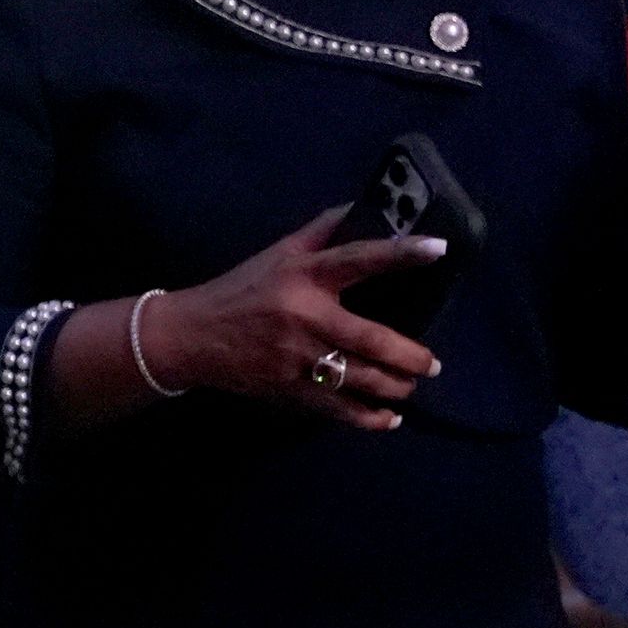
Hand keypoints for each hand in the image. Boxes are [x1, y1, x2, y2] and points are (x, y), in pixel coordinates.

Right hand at [135, 204, 444, 428]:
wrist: (190, 337)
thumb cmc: (240, 289)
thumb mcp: (277, 253)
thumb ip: (321, 232)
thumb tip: (363, 209)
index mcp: (303, 275)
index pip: (358, 259)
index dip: (400, 253)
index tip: (437, 248)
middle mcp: (303, 316)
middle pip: (371, 339)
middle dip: (410, 356)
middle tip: (431, 364)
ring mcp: (296, 357)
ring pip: (360, 378)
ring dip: (395, 387)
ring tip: (410, 385)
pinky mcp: (288, 389)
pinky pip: (338, 408)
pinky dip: (368, 417)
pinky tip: (388, 418)